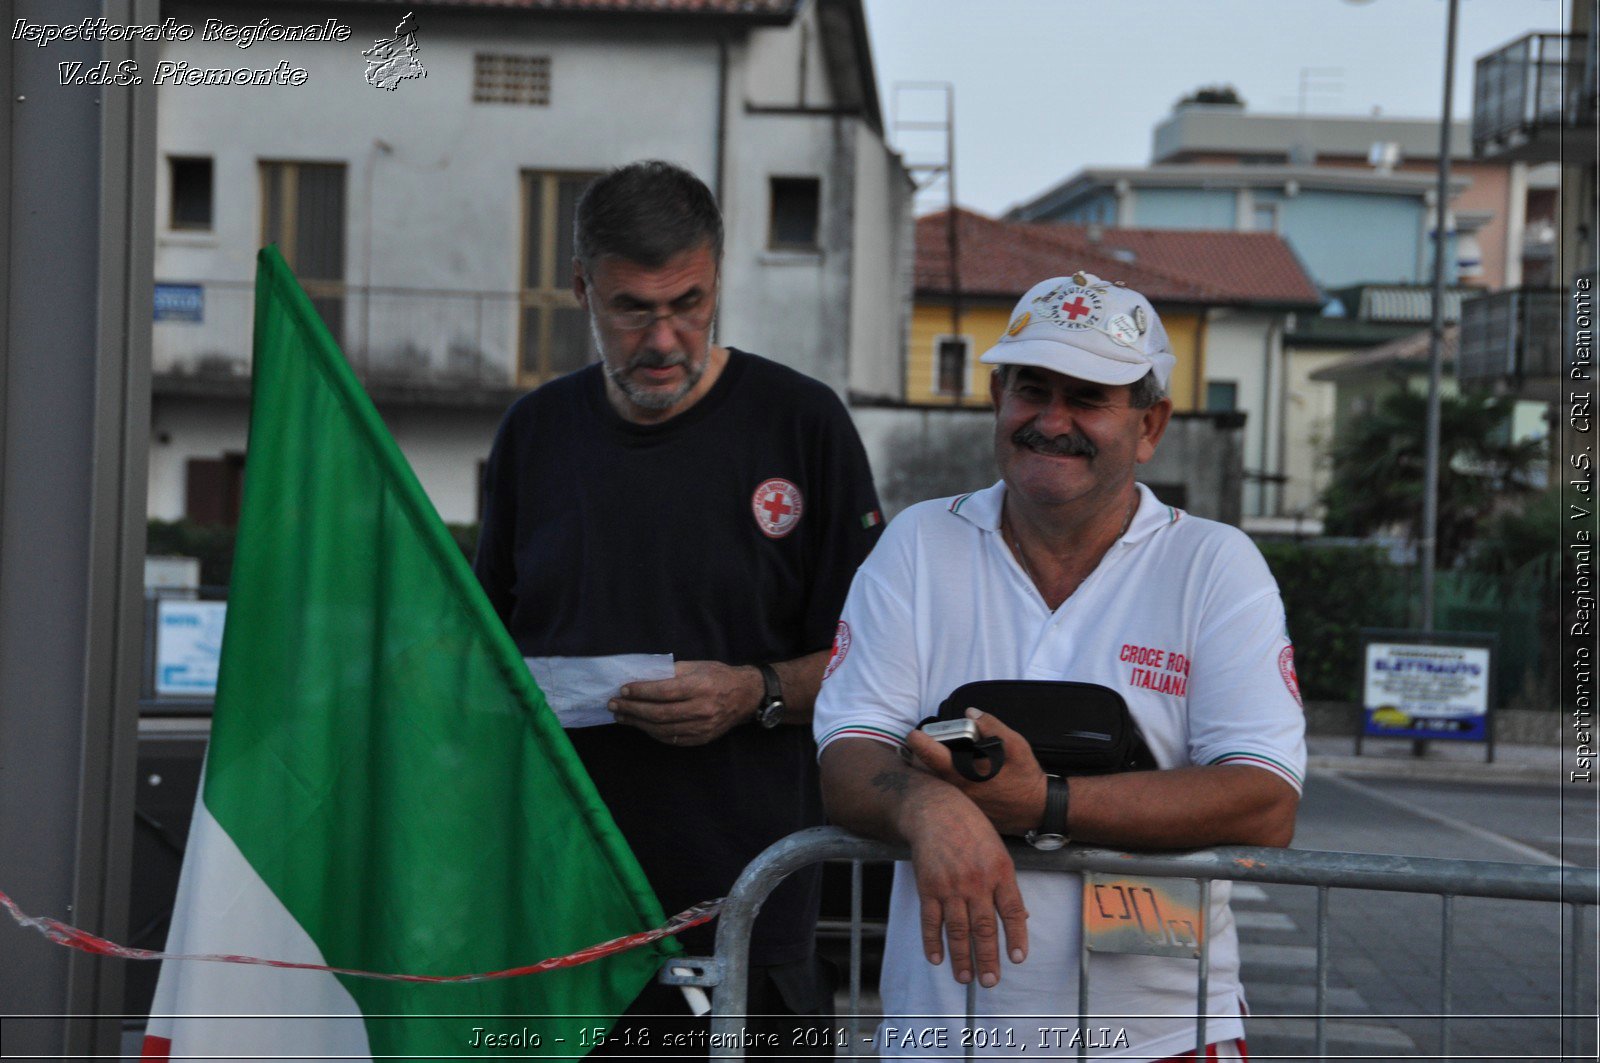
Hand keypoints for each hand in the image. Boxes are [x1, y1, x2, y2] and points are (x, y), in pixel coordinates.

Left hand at [608, 660, 762, 746]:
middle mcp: (702, 708)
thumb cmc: (719, 676)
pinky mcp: (702, 739)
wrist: (746, 696)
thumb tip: (642, 676)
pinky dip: (653, 733)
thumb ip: (671, 672)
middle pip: (660, 713)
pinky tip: (641, 725)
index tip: (623, 690)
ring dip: (638, 723)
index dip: (641, 692)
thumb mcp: (697, 666)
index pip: (665, 691)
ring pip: (663, 729)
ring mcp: (703, 727)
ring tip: (622, 717)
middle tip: (614, 705)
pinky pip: (672, 739)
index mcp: (701, 686)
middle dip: (633, 709)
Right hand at [903, 790, 1029, 987]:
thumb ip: (1008, 885)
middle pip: (984, 928)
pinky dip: (932, 942)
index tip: (1017, 959)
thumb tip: (1021, 917)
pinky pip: (930, 921)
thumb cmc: (971, 829)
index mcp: (1000, 872)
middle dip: (988, 958)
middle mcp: (977, 882)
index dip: (1016, 936)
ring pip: (957, 930)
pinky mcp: (928, 888)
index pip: (1012, 911)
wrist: (935, 811)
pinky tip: (936, 958)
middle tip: (990, 982)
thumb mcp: (999, 851)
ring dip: (961, 957)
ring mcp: (951, 886)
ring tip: (965, 978)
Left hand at [904, 708, 1049, 835]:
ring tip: (937, 759)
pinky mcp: (964, 812)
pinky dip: (941, 784)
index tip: (914, 734)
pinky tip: (954, 776)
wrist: (1037, 809)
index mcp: (964, 773)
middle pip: (924, 772)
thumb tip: (970, 712)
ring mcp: (958, 804)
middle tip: (925, 745)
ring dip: (930, 771)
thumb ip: (991, 725)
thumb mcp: (1014, 744)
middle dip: (920, 757)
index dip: (918, 741)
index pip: (930, 756)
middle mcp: (956, 791)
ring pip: (933, 785)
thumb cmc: (1025, 776)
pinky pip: (944, 797)